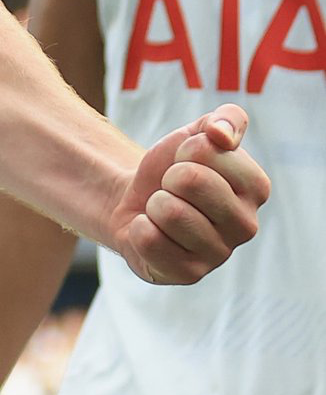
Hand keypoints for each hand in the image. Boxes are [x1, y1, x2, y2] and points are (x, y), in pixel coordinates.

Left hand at [106, 106, 268, 283]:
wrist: (138, 199)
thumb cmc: (174, 167)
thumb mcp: (197, 133)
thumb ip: (225, 119)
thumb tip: (221, 135)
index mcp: (256, 187)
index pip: (208, 151)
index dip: (185, 151)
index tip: (188, 163)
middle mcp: (246, 226)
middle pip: (189, 180)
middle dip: (168, 178)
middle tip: (172, 188)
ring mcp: (218, 254)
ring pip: (168, 212)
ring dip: (154, 204)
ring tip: (163, 211)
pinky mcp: (188, 274)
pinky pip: (149, 241)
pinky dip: (140, 228)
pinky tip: (154, 232)